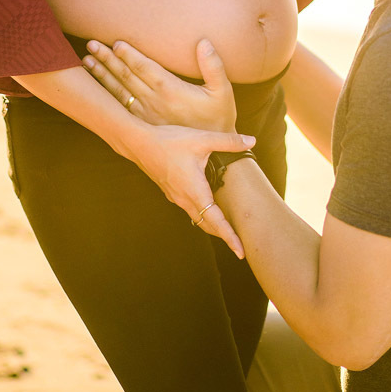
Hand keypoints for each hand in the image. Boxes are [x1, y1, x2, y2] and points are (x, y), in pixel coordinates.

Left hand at [83, 38, 236, 132]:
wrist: (212, 155)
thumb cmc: (219, 118)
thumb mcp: (223, 92)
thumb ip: (213, 66)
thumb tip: (204, 43)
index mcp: (171, 92)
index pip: (145, 69)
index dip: (129, 55)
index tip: (116, 43)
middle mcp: (154, 103)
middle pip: (126, 78)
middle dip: (108, 59)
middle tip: (92, 44)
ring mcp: (146, 115)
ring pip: (119, 92)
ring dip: (103, 75)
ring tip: (88, 60)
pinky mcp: (143, 124)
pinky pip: (121, 106)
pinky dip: (107, 93)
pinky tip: (97, 85)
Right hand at [132, 120, 254, 258]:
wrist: (139, 143)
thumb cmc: (169, 142)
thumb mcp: (202, 139)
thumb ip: (228, 141)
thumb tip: (251, 141)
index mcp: (195, 191)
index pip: (216, 221)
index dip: (230, 237)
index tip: (240, 252)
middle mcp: (185, 199)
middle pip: (208, 224)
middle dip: (224, 235)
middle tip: (240, 245)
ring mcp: (176, 197)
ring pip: (197, 217)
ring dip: (212, 224)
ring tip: (227, 228)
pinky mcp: (171, 191)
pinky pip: (189, 208)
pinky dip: (202, 213)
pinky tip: (207, 204)